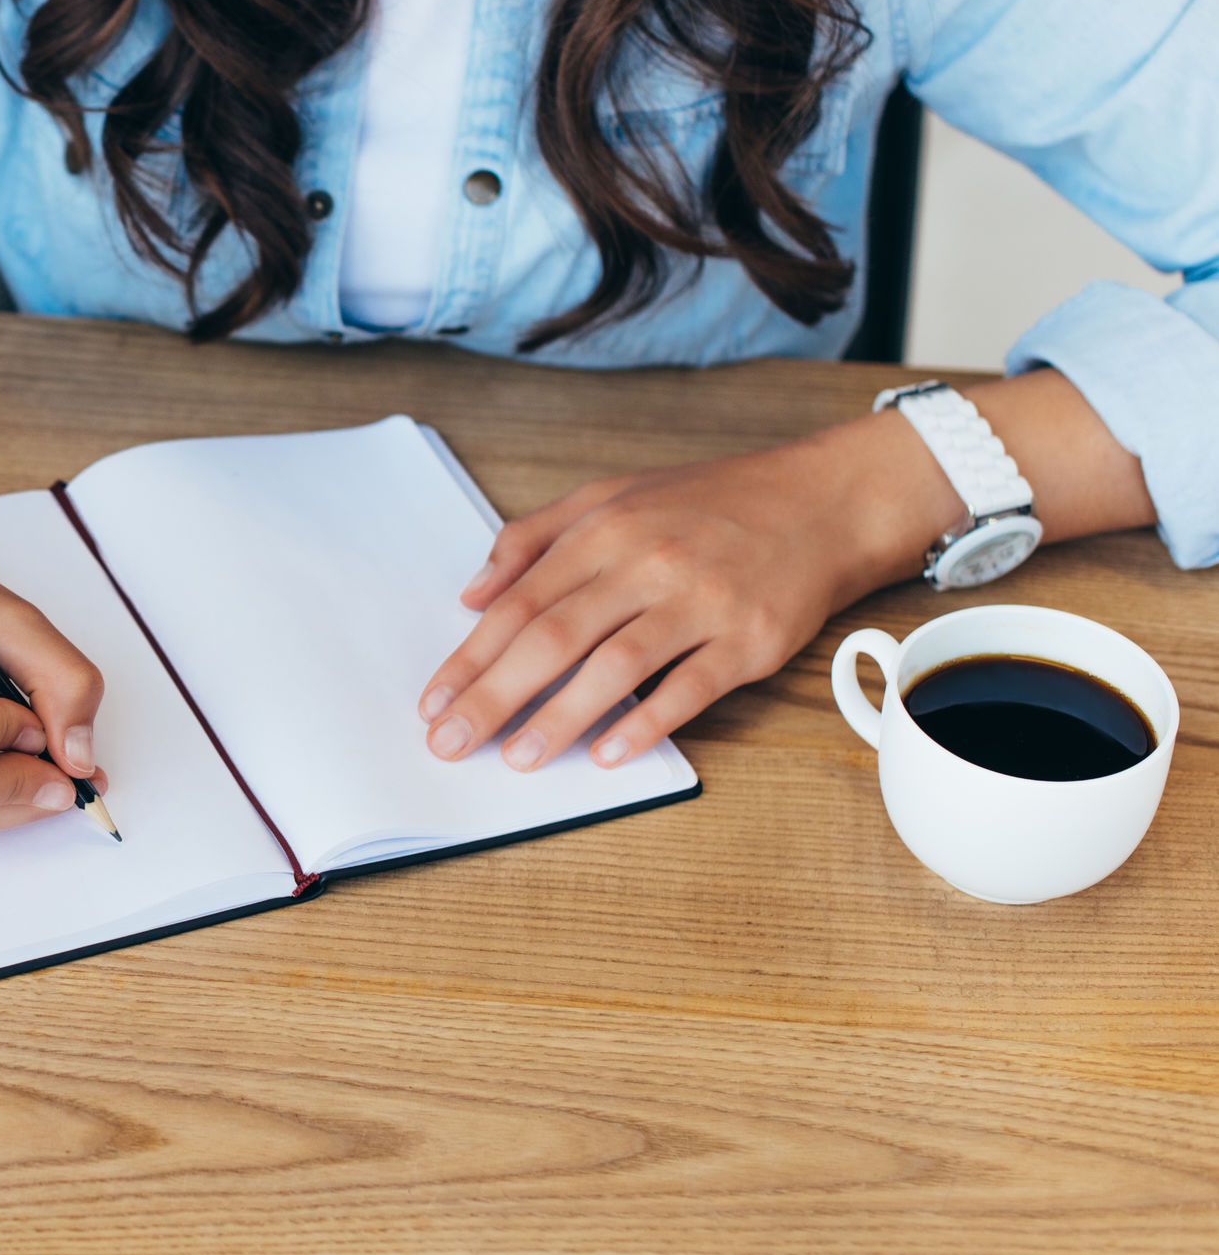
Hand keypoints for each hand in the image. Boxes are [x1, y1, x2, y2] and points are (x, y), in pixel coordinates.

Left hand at [416, 418, 955, 771]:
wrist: (821, 502)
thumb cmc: (708, 505)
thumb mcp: (610, 497)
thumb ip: (533, 539)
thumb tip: (471, 592)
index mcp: (603, 531)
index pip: (519, 604)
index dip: (471, 657)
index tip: (434, 703)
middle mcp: (646, 563)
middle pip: (553, 638)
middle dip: (494, 696)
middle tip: (452, 743)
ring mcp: (700, 602)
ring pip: (615, 666)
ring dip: (559, 717)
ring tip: (517, 757)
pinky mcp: (749, 640)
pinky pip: (690, 687)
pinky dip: (646, 722)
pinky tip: (606, 753)